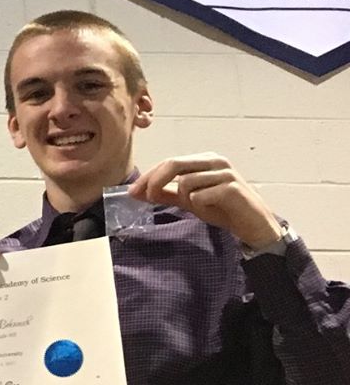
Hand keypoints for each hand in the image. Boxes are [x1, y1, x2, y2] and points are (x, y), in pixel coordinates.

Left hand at [131, 153, 279, 247]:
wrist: (252, 224)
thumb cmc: (221, 208)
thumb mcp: (188, 200)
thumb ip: (165, 194)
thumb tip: (137, 192)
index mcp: (204, 160)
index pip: (169, 162)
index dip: (148, 176)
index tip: (131, 191)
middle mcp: (215, 161)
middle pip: (174, 164)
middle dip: (155, 182)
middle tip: (149, 198)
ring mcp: (225, 173)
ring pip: (186, 182)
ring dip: (186, 199)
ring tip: (200, 206)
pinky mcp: (233, 188)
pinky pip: (201, 196)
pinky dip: (200, 205)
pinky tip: (213, 209)